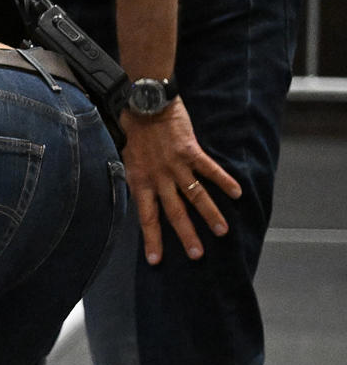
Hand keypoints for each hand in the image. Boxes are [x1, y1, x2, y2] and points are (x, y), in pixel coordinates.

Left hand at [119, 99, 238, 264]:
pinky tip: (236, 193)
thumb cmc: (134, 133)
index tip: (156, 260)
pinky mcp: (191, 151)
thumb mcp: (127, 161)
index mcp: (140, 182)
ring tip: (222, 231)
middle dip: (186, 235)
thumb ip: (138, 181)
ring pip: (195, 195)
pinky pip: (210, 169)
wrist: (144, 104)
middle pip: (174, 213)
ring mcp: (176, 165)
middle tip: (197, 254)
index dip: (152, 239)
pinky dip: (224, 181)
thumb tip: (142, 199)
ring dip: (210, 214)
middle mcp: (158, 178)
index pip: (146, 218)